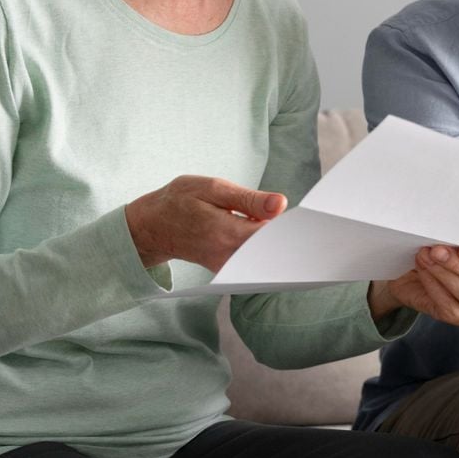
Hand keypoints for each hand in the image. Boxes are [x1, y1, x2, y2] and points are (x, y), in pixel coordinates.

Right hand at [125, 175, 286, 270]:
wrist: (152, 226)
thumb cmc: (181, 201)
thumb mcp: (212, 188)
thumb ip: (248, 199)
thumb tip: (282, 205)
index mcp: (225, 232)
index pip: (271, 237)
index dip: (292, 227)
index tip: (306, 217)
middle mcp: (228, 256)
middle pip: (272, 252)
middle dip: (288, 236)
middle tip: (301, 222)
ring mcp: (228, 267)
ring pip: (264, 258)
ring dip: (277, 243)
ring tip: (281, 226)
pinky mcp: (228, 269)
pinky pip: (254, 261)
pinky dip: (264, 248)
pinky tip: (267, 234)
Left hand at [368, 244, 458, 325]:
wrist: (412, 268)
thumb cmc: (437, 247)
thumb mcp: (449, 236)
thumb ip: (456, 235)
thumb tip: (451, 231)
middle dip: (458, 264)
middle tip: (436, 250)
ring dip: (444, 274)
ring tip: (425, 258)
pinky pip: (450, 307)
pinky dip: (434, 287)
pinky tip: (423, 272)